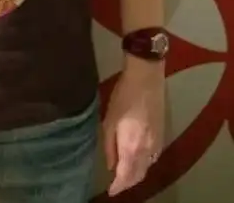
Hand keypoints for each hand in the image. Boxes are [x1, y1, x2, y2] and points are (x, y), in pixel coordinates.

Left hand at [103, 58, 164, 196]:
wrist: (146, 78)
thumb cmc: (123, 97)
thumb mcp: (109, 120)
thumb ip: (109, 145)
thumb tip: (111, 165)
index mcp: (132, 147)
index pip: (126, 176)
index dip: (118, 186)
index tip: (111, 191)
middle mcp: (147, 150)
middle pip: (138, 175)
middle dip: (127, 183)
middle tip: (117, 185)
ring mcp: (157, 143)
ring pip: (147, 167)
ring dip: (137, 175)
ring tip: (125, 175)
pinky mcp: (162, 134)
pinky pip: (154, 157)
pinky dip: (145, 164)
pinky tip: (138, 160)